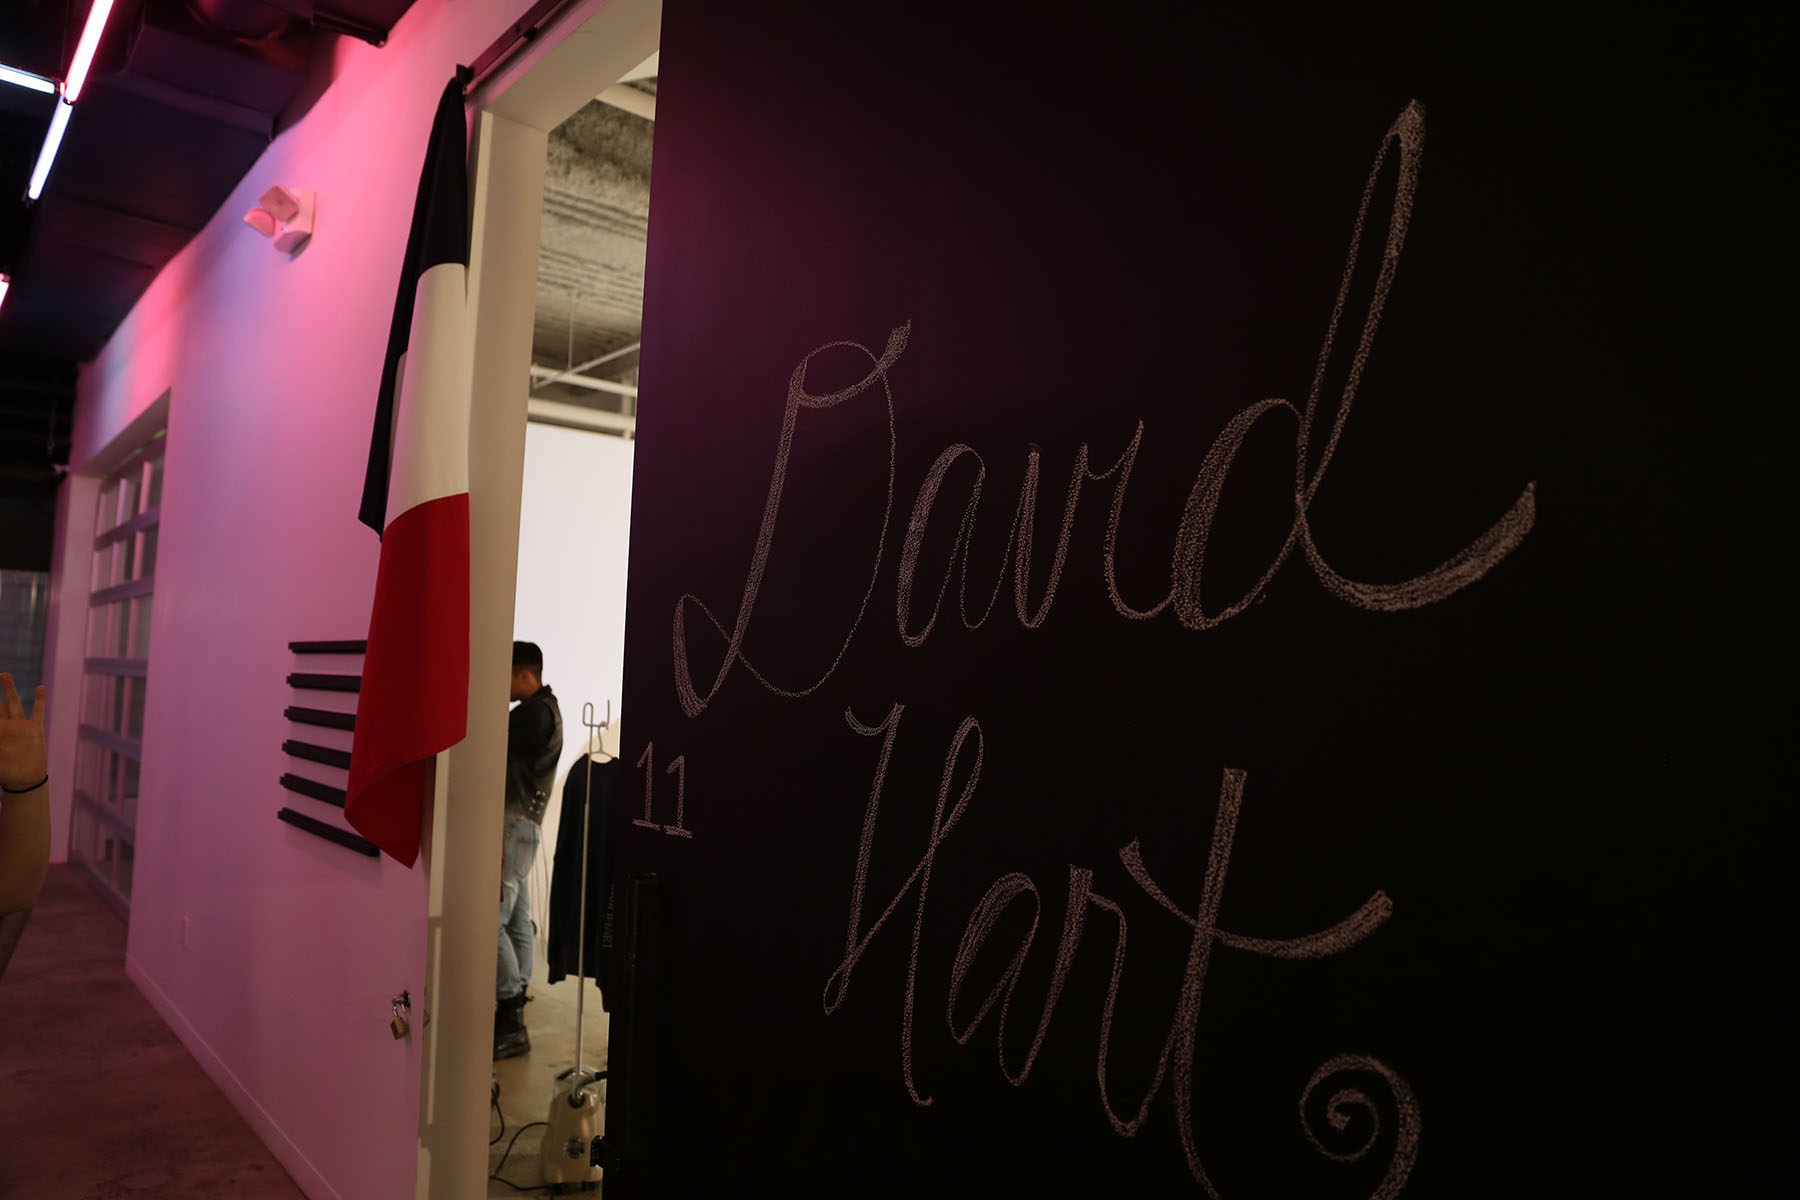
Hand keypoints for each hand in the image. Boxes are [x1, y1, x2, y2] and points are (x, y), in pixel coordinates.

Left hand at [0, 673, 47, 791]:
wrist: (25, 780)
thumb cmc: (6, 775)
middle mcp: (5, 726)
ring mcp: (20, 726)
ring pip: (13, 703)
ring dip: (8, 689)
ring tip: (3, 674)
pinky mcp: (35, 730)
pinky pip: (38, 712)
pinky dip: (39, 700)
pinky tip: (40, 687)